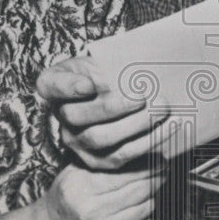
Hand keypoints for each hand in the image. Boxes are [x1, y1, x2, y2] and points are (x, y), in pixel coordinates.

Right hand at [36, 160, 165, 219]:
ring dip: (153, 196)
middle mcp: (91, 213)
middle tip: (164, 168)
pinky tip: (144, 206)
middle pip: (137, 192)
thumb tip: (137, 149)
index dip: (146, 166)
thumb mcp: (74, 172)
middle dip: (155, 178)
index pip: (123, 175)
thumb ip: (100, 162)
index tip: (159, 158)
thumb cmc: (68, 196)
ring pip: (144, 209)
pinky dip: (147, 216)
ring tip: (156, 185)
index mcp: (80, 189)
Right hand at [37, 56, 171, 169]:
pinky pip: (119, 156)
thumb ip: (107, 63)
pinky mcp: (95, 160)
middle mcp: (59, 116)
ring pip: (100, 139)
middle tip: (143, 96)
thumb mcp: (102, 59)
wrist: (121, 94)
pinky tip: (167, 128)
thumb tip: (131, 75)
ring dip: (135, 125)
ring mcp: (75, 141)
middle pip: (77, 117)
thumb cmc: (111, 72)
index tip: (90, 84)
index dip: (69, 87)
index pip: (51, 86)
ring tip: (162, 110)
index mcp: (54, 85)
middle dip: (113, 107)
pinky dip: (146, 142)